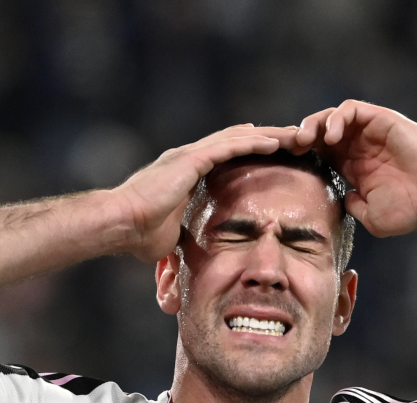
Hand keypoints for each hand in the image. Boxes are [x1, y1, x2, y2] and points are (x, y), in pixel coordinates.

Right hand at [113, 124, 298, 261]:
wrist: (122, 225)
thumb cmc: (140, 234)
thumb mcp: (172, 233)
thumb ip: (186, 233)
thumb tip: (191, 253)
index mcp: (185, 172)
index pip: (225, 155)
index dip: (249, 151)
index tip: (273, 153)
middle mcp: (188, 157)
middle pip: (236, 140)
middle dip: (266, 138)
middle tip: (293, 138)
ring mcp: (190, 155)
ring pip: (238, 138)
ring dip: (267, 137)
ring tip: (293, 136)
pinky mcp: (191, 159)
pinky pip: (229, 147)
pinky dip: (253, 143)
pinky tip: (274, 143)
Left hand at [295, 100, 416, 237]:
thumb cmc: (410, 210)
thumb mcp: (371, 218)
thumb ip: (353, 207)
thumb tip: (342, 197)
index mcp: (353, 167)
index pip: (320, 153)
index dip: (303, 155)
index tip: (290, 164)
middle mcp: (359, 147)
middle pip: (320, 131)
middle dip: (302, 136)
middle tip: (292, 148)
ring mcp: (369, 132)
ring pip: (332, 116)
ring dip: (314, 124)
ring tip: (306, 139)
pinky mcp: (381, 120)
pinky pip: (351, 109)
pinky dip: (336, 118)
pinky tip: (330, 136)